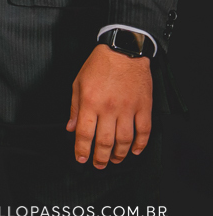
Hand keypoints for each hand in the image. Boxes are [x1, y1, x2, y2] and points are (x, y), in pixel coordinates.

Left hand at [66, 44, 151, 167]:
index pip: (84, 133)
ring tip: (114, 160)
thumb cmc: (98, 65)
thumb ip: (75, 108)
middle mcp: (109, 108)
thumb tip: (70, 128)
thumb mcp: (78, 83)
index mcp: (90, 102)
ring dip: (119, 154)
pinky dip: (140, 144)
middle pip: (105, 141)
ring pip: (125, 140)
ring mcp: (128, 108)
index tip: (81, 159)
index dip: (82, 150)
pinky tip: (135, 151)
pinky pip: (144, 131)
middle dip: (100, 157)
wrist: (123, 50)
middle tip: (98, 165)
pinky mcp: (144, 107)